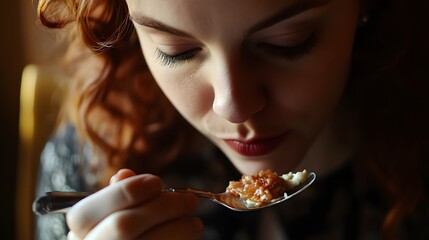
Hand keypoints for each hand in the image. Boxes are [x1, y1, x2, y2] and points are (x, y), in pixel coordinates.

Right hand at [66, 169, 202, 239]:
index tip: (157, 182)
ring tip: (194, 221)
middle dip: (161, 207)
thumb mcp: (113, 213)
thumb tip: (125, 174)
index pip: (87, 211)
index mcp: (79, 233)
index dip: (125, 192)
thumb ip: (119, 195)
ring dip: (178, 228)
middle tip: (188, 201)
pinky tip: (189, 234)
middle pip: (122, 226)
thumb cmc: (123, 233)